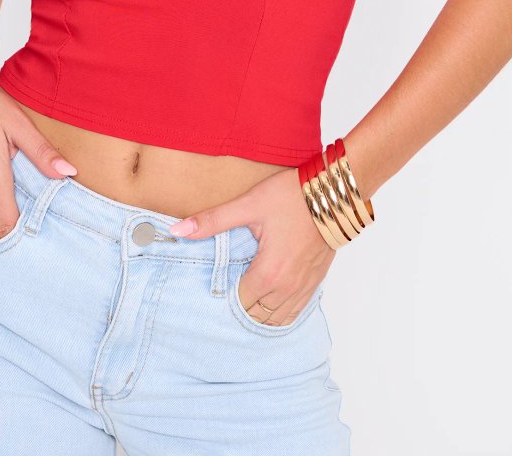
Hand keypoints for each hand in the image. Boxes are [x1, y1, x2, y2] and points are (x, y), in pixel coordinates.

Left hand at [168, 167, 336, 324]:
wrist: (334, 193)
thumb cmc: (291, 196)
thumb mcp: (248, 205)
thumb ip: (212, 221)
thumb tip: (178, 231)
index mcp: (268, 273)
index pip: (238, 302)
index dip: (223, 296)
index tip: (214, 285)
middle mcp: (288, 288)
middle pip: (256, 315)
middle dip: (239, 307)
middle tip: (225, 292)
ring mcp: (304, 287)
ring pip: (276, 319)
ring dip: (259, 312)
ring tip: (244, 295)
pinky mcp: (315, 281)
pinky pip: (295, 311)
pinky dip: (279, 311)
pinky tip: (269, 297)